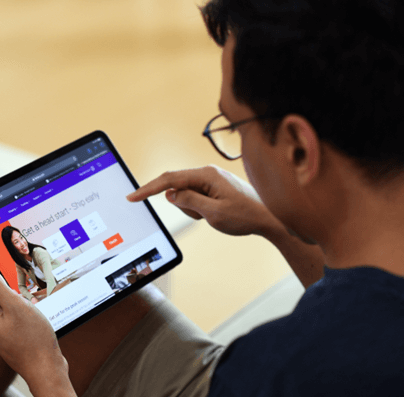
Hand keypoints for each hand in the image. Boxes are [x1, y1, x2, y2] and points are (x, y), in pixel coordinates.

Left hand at [0, 263, 66, 383]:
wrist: (47, 370)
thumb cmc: (33, 340)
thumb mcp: (15, 306)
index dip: (8, 281)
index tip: (21, 286)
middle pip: (0, 295)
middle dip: (17, 295)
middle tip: (30, 304)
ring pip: (11, 307)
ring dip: (24, 306)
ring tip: (34, 317)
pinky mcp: (11, 338)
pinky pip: (16, 318)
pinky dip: (27, 316)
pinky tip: (36, 324)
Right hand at [127, 165, 279, 236]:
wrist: (270, 218)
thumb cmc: (246, 216)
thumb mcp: (214, 213)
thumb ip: (189, 201)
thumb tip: (170, 193)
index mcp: (206, 175)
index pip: (169, 179)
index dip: (148, 189)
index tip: (133, 196)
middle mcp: (207, 173)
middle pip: (177, 187)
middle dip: (183, 205)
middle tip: (204, 216)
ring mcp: (211, 179)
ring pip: (185, 195)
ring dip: (193, 209)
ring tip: (214, 216)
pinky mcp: (214, 186)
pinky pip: (195, 197)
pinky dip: (199, 209)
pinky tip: (217, 213)